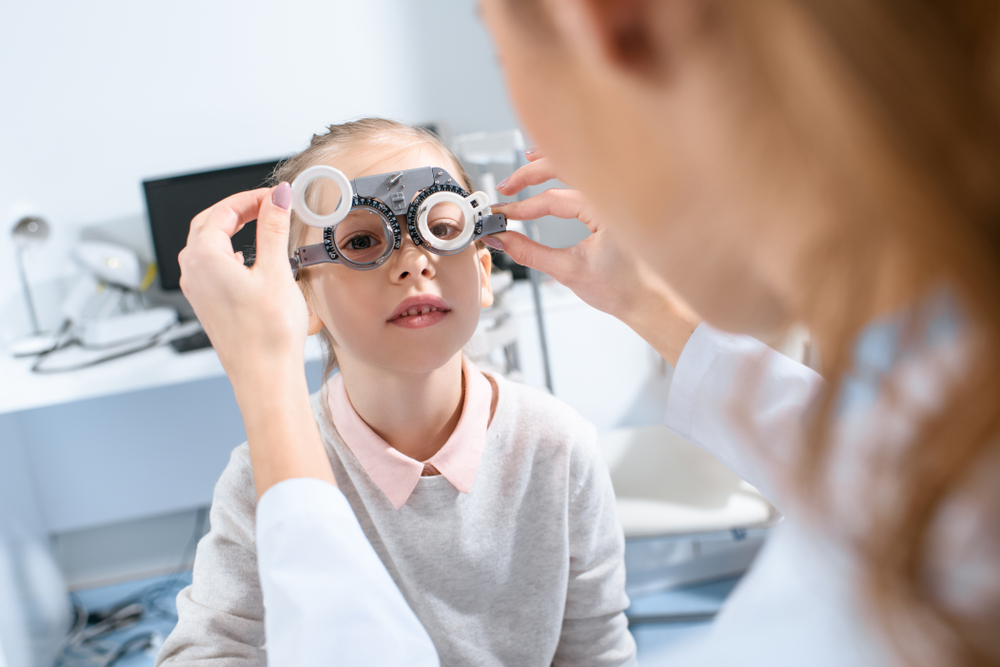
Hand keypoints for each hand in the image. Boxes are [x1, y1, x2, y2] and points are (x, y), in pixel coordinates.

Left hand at [179, 184, 308, 384]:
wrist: (264, 376)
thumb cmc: (268, 333)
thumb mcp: (275, 271)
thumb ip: (273, 228)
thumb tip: (278, 198)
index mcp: (204, 258)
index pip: (222, 211)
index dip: (250, 198)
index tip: (275, 196)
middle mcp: (193, 272)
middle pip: (207, 224)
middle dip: (237, 209)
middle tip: (266, 204)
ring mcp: (197, 290)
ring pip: (206, 245)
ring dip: (230, 229)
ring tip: (259, 224)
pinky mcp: (207, 305)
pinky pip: (210, 266)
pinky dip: (228, 251)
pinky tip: (246, 258)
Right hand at [490, 150, 700, 365]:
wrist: (650, 303)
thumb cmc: (624, 289)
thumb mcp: (569, 271)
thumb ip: (529, 252)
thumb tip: (502, 240)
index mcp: (608, 211)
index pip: (554, 199)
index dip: (523, 207)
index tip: (502, 216)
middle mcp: (617, 198)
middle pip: (567, 168)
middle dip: (532, 173)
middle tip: (506, 187)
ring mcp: (619, 199)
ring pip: (581, 167)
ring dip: (554, 161)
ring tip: (528, 159)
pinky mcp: (618, 205)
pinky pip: (591, 179)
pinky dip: (571, 172)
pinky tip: (557, 168)